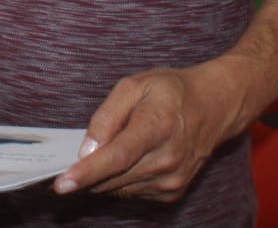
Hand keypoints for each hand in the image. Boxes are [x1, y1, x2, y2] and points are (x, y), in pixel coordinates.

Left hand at [52, 62, 243, 202]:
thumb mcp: (135, 85)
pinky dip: (121, 178)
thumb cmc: (172, 91)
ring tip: (116, 145)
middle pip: (113, 177)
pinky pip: (131, 192)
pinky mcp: (172, 192)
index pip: (116, 157)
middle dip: (87, 173)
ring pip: (118, 188)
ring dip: (105, 175)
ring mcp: (172, 179)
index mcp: (157, 126)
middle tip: (73, 159)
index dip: (87, 172)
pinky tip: (132, 157)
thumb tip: (87, 149)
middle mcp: (167, 158)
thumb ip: (106, 116)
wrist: (215, 107)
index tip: (62, 184)